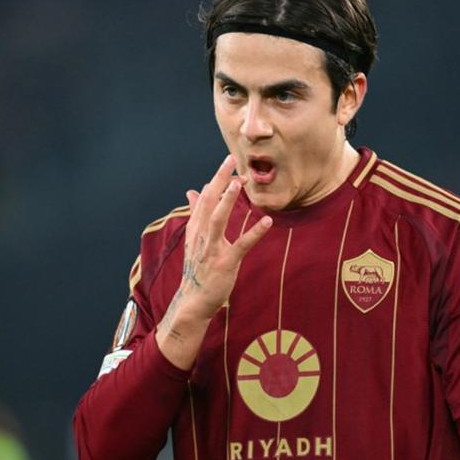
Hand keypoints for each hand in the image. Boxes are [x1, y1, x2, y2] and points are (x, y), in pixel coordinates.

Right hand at [179, 154, 272, 318]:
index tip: (228, 162)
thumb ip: (196, 214)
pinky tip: (267, 221)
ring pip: (218, 220)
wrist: (194, 300)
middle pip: (209, 202)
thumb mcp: (194, 239)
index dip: (217, 179)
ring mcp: (211, 249)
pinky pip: (241, 245)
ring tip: (240, 182)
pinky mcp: (225, 263)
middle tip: (231, 159)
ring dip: (228, 200)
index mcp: (195, 228)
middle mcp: (201, 236)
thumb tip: (192, 191)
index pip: (205, 198)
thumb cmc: (198, 267)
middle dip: (220, 180)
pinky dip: (254, 232)